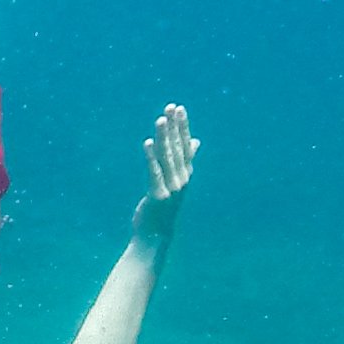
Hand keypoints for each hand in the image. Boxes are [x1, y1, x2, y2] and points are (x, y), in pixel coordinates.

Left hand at [135, 103, 197, 237]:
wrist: (156, 236)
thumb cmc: (164, 207)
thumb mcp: (177, 181)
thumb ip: (185, 160)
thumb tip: (196, 141)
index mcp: (186, 174)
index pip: (186, 145)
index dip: (182, 126)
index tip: (179, 108)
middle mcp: (182, 179)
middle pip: (177, 148)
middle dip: (174, 126)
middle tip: (171, 107)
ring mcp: (171, 188)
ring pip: (167, 158)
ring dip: (164, 137)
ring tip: (160, 119)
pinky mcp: (158, 196)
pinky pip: (154, 173)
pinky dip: (151, 157)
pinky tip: (147, 143)